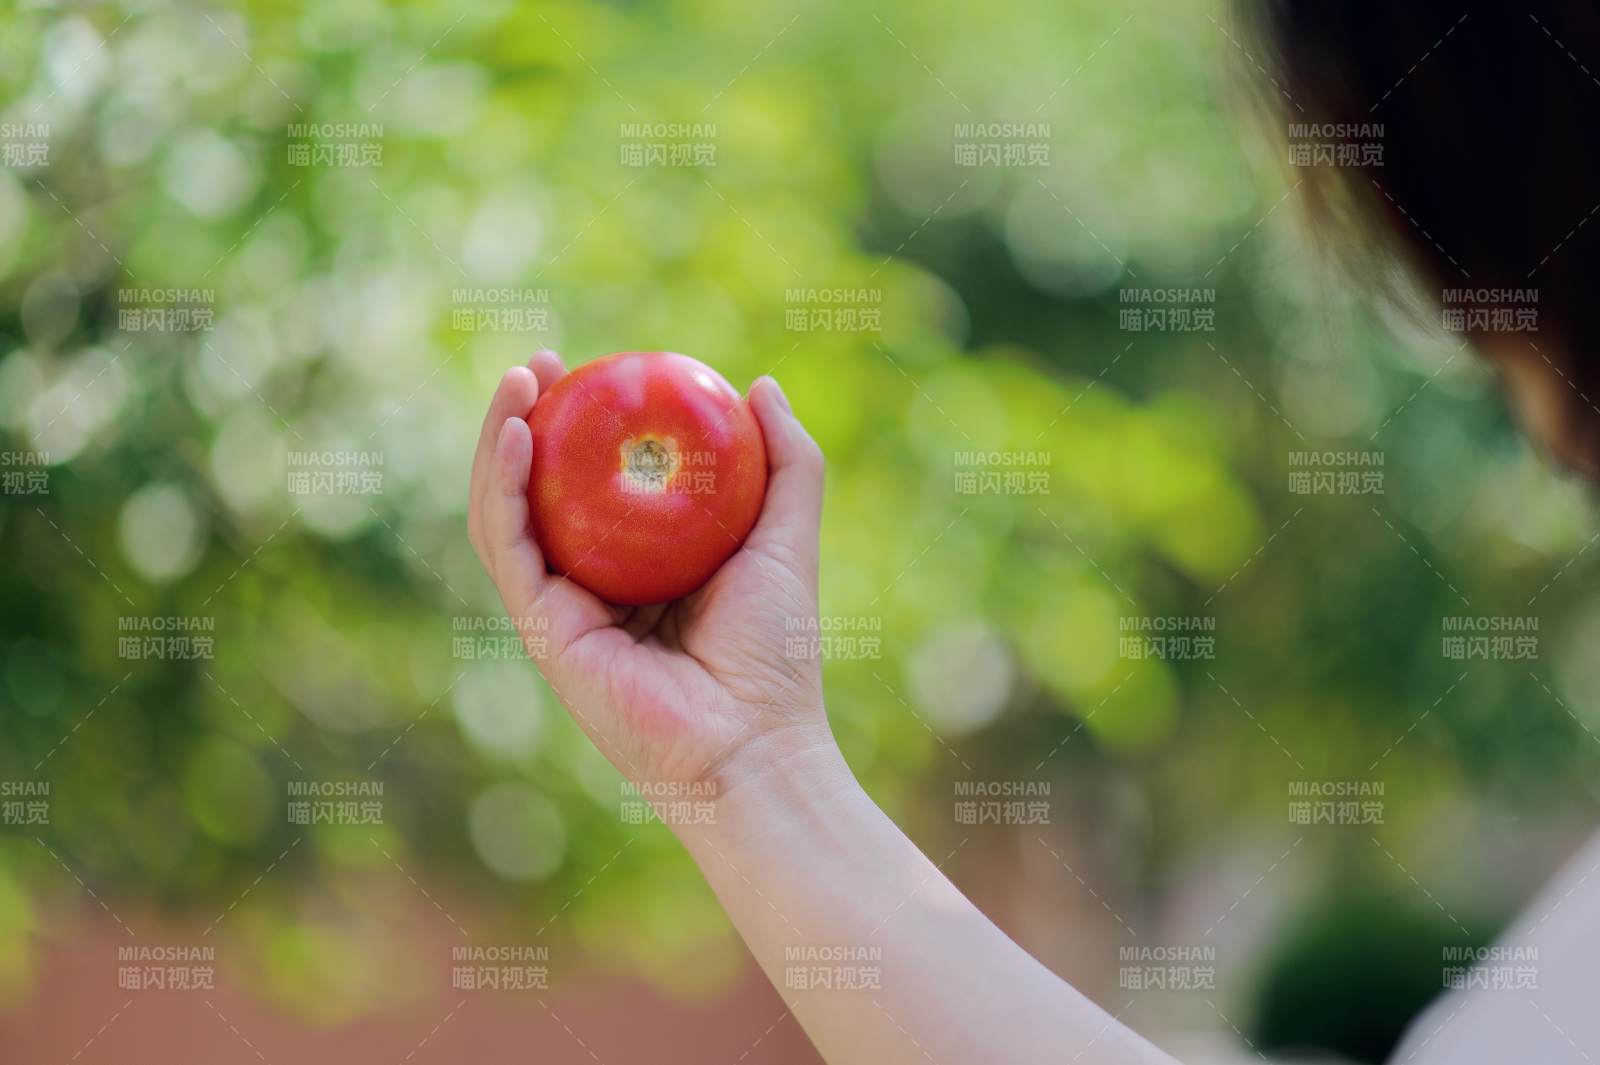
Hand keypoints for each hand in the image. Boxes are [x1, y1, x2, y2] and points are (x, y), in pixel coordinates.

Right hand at [467, 350, 835, 802]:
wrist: (755, 739)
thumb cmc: (777, 651)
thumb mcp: (787, 537)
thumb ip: (785, 464)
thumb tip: (761, 386)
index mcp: (641, 566)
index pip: (597, 485)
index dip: (585, 424)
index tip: (596, 370)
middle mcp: (593, 586)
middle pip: (541, 493)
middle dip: (528, 422)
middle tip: (540, 365)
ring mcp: (561, 609)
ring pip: (509, 513)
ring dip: (500, 443)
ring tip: (517, 381)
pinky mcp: (543, 630)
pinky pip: (509, 549)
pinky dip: (502, 489)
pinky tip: (514, 436)